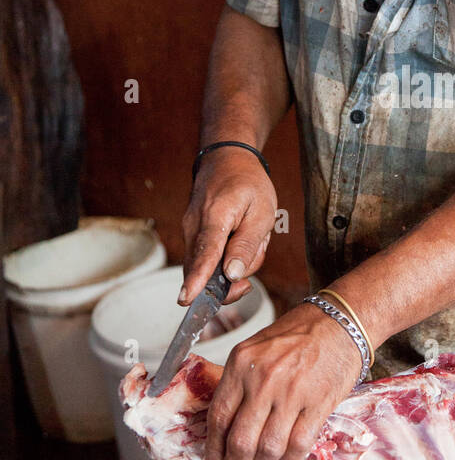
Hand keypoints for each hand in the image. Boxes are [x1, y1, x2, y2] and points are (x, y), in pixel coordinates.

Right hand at [180, 147, 277, 305]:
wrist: (226, 160)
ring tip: (251, 235)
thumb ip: (247, 245)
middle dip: (233, 278)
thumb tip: (232, 275)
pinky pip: (206, 260)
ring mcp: (188, 231)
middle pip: (205, 271)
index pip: (206, 254)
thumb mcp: (262, 212)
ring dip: (234, 262)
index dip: (198, 279)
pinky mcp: (191, 236)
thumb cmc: (248, 184)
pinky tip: (239, 238)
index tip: (187, 299)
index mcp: (215, 217)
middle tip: (257, 255)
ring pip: (208, 268)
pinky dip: (226, 257)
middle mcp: (194, 226)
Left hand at [204, 301, 362, 459]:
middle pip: (240, 440)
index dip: (213, 447)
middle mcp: (264, 379)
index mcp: (241, 363)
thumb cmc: (297, 335)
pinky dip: (291, 457)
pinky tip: (289, 452)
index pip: (219, 416)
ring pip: (269, 448)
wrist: (339, 322)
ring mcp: (293, 392)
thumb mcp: (256, 350)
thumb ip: (238, 383)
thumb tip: (225, 426)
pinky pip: (299, 445)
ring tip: (266, 457)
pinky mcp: (319, 403)